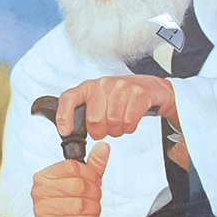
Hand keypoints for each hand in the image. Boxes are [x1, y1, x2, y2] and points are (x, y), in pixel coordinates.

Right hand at [31, 142, 111, 216]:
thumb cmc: (66, 204)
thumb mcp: (80, 181)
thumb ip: (92, 165)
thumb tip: (103, 147)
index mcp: (44, 175)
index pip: (72, 167)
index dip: (90, 174)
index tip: (95, 181)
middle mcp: (39, 190)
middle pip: (78, 185)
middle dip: (94, 194)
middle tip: (96, 198)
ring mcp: (41, 208)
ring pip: (79, 205)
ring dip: (93, 209)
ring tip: (93, 210)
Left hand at [55, 74, 176, 140]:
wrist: (152, 88)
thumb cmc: (122, 97)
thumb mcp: (99, 100)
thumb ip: (84, 112)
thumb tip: (69, 131)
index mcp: (89, 87)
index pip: (69, 98)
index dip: (64, 116)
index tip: (66, 132)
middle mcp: (103, 84)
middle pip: (94, 119)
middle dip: (100, 132)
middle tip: (106, 129)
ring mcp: (122, 87)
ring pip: (113, 122)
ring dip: (116, 131)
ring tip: (119, 125)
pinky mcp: (140, 93)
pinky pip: (129, 121)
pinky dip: (129, 128)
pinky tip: (130, 122)